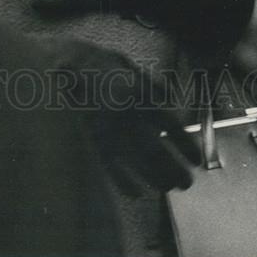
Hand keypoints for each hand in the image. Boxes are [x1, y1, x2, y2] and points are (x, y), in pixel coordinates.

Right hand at [48, 38, 198, 196]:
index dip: (186, 145)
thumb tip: (169, 99)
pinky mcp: (89, 140)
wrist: (58, 64)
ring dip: (155, 178)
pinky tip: (135, 193)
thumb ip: (150, 83)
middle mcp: (126, 115)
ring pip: (135, 162)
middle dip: (174, 170)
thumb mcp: (127, 64)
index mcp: (139, 93)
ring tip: (168, 188)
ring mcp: (107, 130)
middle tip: (187, 183)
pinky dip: (123, 182)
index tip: (198, 159)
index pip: (170, 125)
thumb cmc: (96, 63)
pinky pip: (109, 167)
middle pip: (156, 150)